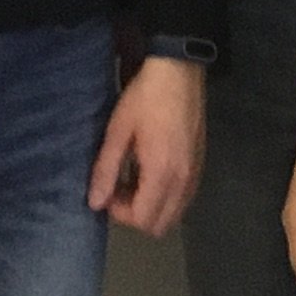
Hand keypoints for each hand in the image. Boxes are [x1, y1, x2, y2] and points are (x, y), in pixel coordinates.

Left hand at [90, 55, 206, 236]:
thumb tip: (95, 204)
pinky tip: (152, 169)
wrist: (178, 70)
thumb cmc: (144, 98)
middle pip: (161, 225)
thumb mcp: (118, 131)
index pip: (142, 220)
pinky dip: (166, 196)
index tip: (108, 189)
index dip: (120, 212)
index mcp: (161, 173)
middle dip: (136, 215)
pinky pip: (184, 197)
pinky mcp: (200, 163)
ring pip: (174, 213)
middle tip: (120, 187)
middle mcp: (183, 180)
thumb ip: (106, 170)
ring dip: (152, 206)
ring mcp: (195, 172)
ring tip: (134, 177)